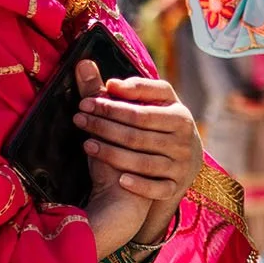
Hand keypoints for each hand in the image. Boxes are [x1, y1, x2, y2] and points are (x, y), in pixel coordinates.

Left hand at [72, 63, 201, 239]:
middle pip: (137, 136)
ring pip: (143, 162)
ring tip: (86, 144)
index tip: (86, 102)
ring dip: (111, 154)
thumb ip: (130, 88)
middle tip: (79, 119)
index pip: (140, 112)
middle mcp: (184, 141)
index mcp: (179, 116)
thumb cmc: (161, 125)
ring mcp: (181, 166)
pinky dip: (139, 184)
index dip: (111, 107)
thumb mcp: (154, 103)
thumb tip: (99, 74)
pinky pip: (156, 189)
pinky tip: (119, 179)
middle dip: (104, 126)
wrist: (184, 161)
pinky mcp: (176, 187)